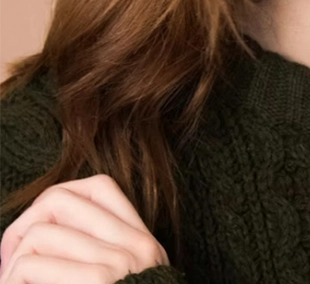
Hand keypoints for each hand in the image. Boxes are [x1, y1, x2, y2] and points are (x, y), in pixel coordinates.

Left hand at [0, 173, 168, 282]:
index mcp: (143, 244)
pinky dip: (11, 280)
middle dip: (22, 227)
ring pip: (38, 234)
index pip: (101, 187)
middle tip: (9, 260)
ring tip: (12, 283)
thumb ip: (106, 256)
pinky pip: (29, 265)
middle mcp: (133, 247)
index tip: (36, 233)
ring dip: (13, 265)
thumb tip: (50, 231)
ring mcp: (114, 266)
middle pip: (61, 201)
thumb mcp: (130, 280)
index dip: (57, 199)